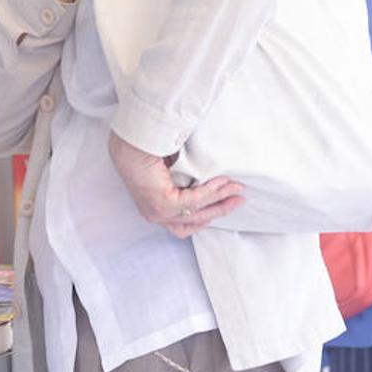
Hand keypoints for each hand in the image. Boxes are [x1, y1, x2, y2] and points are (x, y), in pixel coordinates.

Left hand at [108, 132, 243, 237]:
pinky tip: (223, 182)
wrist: (131, 144)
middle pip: (196, 220)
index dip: (204, 219)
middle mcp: (155, 215)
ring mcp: (158, 212)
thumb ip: (185, 186)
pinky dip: (212, 191)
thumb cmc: (147, 154)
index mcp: (154, 210)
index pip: (183, 227)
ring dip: (221, 198)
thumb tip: (210, 184)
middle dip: (222, 208)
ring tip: (237, 187)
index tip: (221, 207)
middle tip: (240, 198)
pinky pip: (195, 200)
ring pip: (199, 210)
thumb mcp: (170, 176)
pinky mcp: (163, 204)